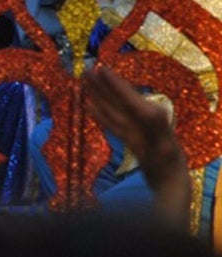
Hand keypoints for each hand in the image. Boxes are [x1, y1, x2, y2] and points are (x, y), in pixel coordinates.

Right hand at [84, 65, 189, 230]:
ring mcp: (137, 130)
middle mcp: (144, 122)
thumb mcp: (165, 151)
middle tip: (88, 69)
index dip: (115, 84)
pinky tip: (89, 106)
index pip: (131, 98)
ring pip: (115, 109)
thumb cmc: (168, 172)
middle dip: (106, 85)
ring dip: (100, 96)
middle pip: (121, 100)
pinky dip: (101, 115)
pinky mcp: (132, 140)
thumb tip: (151, 113)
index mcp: (153, 120)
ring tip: (85, 81)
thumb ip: (159, 137)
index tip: (100, 68)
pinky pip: (113, 124)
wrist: (172, 188)